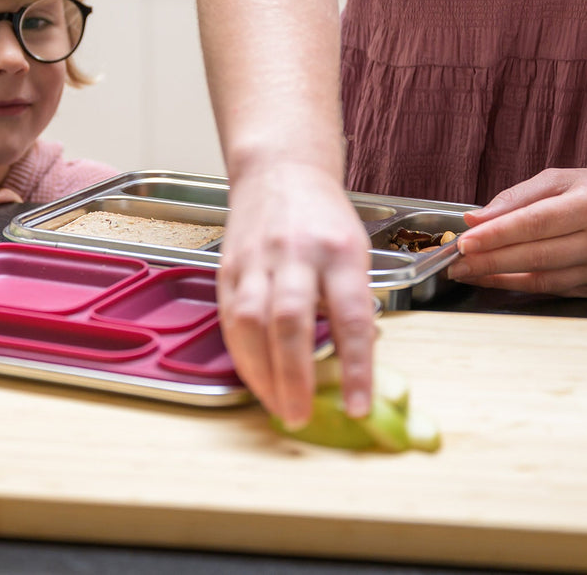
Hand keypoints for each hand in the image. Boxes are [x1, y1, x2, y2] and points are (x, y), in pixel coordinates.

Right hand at [217, 162, 375, 427]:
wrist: (280, 170)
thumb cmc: (324, 218)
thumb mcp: (355, 250)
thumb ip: (352, 303)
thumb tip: (355, 365)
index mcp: (341, 251)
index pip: (351, 316)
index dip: (355, 366)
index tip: (357, 406)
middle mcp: (297, 253)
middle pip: (290, 321)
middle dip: (294, 376)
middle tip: (301, 416)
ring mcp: (258, 259)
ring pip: (251, 322)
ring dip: (262, 373)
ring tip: (278, 407)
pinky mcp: (229, 268)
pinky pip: (230, 318)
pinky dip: (242, 355)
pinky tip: (256, 378)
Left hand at [449, 166, 586, 296]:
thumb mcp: (564, 179)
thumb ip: (517, 198)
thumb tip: (476, 219)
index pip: (534, 224)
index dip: (496, 236)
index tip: (464, 241)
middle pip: (535, 256)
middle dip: (488, 261)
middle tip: (454, 262)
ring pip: (542, 279)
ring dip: (498, 278)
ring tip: (467, 272)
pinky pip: (554, 289)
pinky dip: (521, 285)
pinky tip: (496, 279)